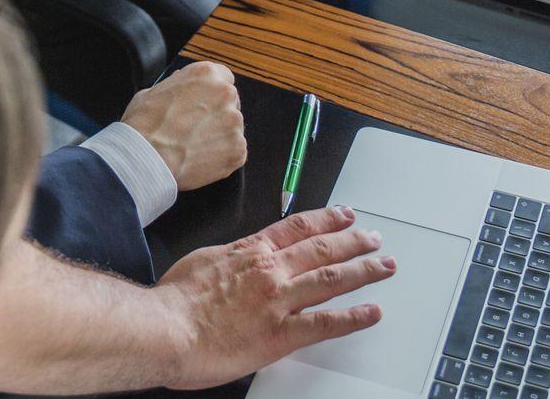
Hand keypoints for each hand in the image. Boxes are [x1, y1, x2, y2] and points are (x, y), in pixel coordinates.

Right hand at [121, 61, 246, 190]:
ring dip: (219, 136)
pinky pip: (234, 152)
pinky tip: (200, 159)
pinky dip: (222, 157)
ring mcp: (234, 122)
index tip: (204, 103)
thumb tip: (182, 85)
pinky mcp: (238, 149)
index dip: (212, 92)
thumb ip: (177, 86)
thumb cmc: (143, 125)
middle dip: (217, 114)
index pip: (223, 76)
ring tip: (194, 147)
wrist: (146, 158)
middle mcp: (225, 93)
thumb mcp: (153, 91)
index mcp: (206, 74)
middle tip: (196, 129)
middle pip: (230, 102)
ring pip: (232, 128)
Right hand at [153, 206, 395, 387]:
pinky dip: (353, 317)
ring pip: (331, 278)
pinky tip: (372, 312)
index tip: (345, 215)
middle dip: (354, 242)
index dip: (327, 219)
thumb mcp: (203, 261)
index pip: (298, 228)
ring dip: (363, 270)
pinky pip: (326, 323)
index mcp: (250, 251)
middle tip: (375, 239)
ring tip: (384, 266)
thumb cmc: (175, 300)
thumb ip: (229, 258)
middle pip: (322, 248)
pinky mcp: (281, 334)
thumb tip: (238, 257)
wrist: (165, 328)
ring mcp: (279, 300)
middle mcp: (271, 270)